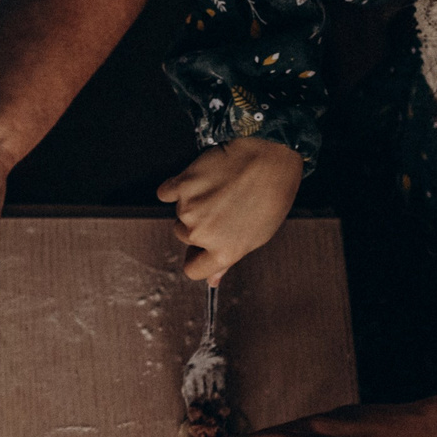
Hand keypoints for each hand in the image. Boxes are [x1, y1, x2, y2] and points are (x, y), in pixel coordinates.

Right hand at [156, 138, 302, 283]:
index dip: (198, 256)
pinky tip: (199, 180)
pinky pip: (166, 192)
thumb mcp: (258, 236)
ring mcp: (189, 210)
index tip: (203, 247)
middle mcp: (203, 234)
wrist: (269, 155)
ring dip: (192, 203)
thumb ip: (229, 259)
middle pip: (185, 237)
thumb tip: (212, 281)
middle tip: (222, 206)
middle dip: (198, 225)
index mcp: (224, 252)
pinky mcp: (181, 185)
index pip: (193, 270)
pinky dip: (176, 187)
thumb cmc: (271, 195)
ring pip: (179, 214)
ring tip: (219, 189)